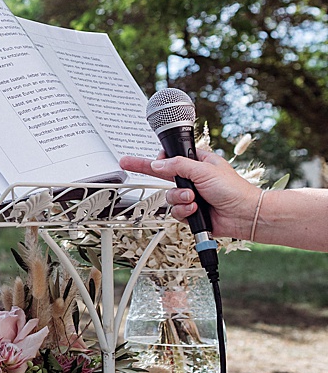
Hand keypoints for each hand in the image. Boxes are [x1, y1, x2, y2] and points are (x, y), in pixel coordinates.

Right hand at [120, 149, 258, 238]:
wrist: (245, 215)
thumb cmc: (234, 190)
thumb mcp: (204, 170)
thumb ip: (177, 166)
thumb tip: (156, 164)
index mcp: (197, 163)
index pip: (171, 157)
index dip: (160, 158)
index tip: (150, 158)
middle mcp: (192, 179)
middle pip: (162, 174)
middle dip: (148, 171)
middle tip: (126, 162)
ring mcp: (191, 196)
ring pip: (169, 196)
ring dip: (179, 198)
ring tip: (193, 200)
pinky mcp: (191, 213)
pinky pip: (176, 211)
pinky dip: (184, 211)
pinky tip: (196, 210)